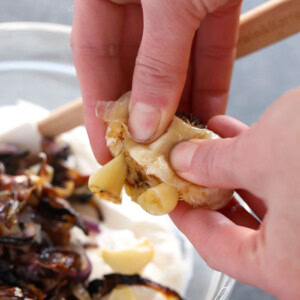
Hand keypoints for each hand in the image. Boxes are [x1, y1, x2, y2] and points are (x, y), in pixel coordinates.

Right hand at [71, 0, 241, 163]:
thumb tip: (146, 127)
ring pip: (176, 69)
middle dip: (146, 118)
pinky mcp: (216, 4)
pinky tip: (210, 121)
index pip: (94, 61)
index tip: (108, 154)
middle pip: (135, 72)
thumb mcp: (167, 4)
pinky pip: (211, 54)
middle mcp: (138, 5)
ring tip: (184, 149)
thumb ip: (158, 63)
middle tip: (151, 159)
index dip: (100, 112)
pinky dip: (211, 87)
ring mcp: (179, 6)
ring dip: (182, 110)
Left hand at [170, 88, 299, 298]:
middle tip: (185, 164)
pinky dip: (261, 159)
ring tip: (207, 137)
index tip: (167, 195)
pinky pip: (288, 185)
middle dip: (209, 188)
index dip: (186, 218)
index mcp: (290, 269)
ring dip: (232, 167)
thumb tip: (181, 161)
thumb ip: (215, 163)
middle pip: (240, 226)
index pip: (217, 248)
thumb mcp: (265, 153)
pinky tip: (238, 130)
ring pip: (265, 201)